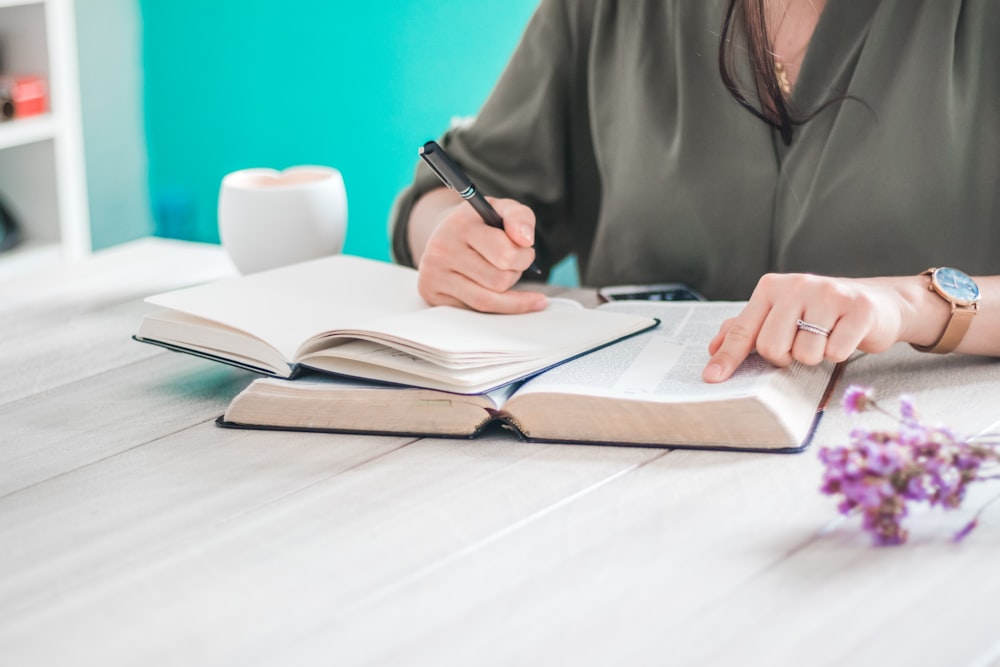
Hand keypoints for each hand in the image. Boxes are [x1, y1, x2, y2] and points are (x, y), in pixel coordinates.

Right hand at [416, 196, 545, 312]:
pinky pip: (474, 312)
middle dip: (515, 274)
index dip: (525, 256)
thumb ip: (520, 217)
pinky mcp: (432, 295)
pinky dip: (492, 305)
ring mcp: (434, 275)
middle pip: (499, 281)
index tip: (526, 250)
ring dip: (506, 294)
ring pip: (487, 301)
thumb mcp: (501, 210)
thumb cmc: (480, 225)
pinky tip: (497, 295)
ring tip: (505, 276)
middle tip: (513, 263)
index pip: (505, 254)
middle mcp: (441, 250)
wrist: (447, 234)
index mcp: (460, 225)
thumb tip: (525, 240)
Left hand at [702, 273, 908, 382]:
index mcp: (771, 287)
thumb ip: (745, 329)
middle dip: (785, 357)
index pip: (743, 330)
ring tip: (825, 336)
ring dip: (815, 354)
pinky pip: (836, 352)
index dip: (728, 357)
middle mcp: (797, 285)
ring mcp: (829, 294)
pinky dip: (838, 353)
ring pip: (805, 353)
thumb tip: (713, 349)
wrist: (876, 304)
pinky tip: (844, 335)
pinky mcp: (859, 308)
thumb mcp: (779, 315)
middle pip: (772, 347)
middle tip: (799, 344)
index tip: (712, 378)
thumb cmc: (819, 313)